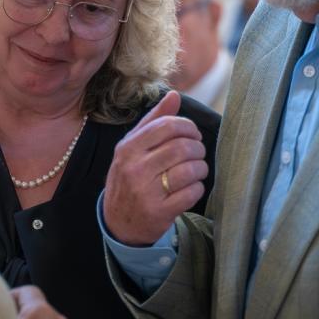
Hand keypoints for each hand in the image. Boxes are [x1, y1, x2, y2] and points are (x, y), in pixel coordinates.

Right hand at [103, 91, 208, 245]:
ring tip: (198, 169)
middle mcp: (135, 169)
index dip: (187, 127)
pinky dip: (198, 188)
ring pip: (189, 170)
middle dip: (198, 148)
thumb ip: (154, 121)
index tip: (192, 134)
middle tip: (198, 152)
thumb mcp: (133, 147)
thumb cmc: (129, 177)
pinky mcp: (159, 213)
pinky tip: (192, 187)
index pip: (167, 126)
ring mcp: (146, 192)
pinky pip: (191, 193)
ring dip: (201, 168)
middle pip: (181, 147)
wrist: (117, 222)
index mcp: (128, 148)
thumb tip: (174, 95)